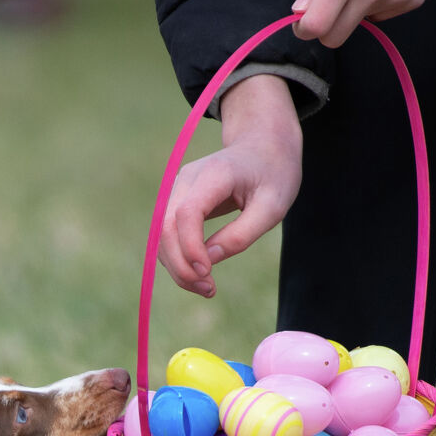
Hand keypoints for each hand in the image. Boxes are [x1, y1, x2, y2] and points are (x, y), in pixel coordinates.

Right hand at [158, 75, 301, 297]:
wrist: (262, 145)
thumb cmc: (273, 174)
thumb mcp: (272, 207)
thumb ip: (241, 235)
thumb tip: (207, 261)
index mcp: (214, 174)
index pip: (187, 214)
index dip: (190, 248)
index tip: (207, 273)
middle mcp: (187, 179)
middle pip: (167, 227)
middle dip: (181, 265)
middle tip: (208, 290)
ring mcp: (178, 189)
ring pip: (162, 235)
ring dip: (177, 267)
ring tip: (206, 288)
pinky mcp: (178, 201)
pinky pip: (168, 235)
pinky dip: (178, 258)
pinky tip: (199, 274)